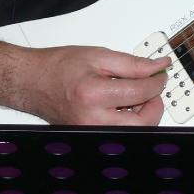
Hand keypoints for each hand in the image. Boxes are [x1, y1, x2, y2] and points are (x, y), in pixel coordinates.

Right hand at [29, 45, 169, 124]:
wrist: (34, 82)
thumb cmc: (59, 67)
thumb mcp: (98, 55)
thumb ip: (132, 63)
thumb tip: (157, 67)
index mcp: (94, 95)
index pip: (141, 93)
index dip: (156, 81)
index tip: (160, 73)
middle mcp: (93, 120)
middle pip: (143, 123)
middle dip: (154, 104)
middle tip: (152, 88)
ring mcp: (92, 132)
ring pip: (134, 131)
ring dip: (142, 113)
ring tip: (131, 93)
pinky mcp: (92, 137)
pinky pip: (121, 131)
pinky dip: (129, 118)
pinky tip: (121, 103)